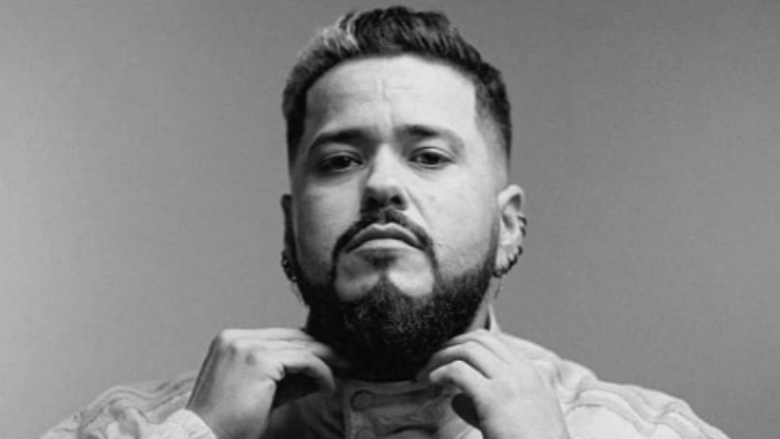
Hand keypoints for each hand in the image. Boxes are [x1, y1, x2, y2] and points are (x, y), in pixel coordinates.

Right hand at [186, 328, 346, 438]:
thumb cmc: (229, 425)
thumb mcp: (263, 394)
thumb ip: (290, 378)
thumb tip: (323, 370)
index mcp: (231, 341)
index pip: (280, 336)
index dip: (309, 346)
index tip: (333, 358)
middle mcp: (236, 338)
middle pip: (293, 336)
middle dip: (323, 349)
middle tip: (348, 361)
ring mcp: (247, 346)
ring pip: (301, 345)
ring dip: (328, 360)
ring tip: (345, 372)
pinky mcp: (260, 360)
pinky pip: (305, 360)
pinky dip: (322, 371)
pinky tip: (328, 386)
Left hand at [418, 330, 569, 438]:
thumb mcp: (522, 420)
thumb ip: (493, 405)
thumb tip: (455, 399)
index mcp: (538, 374)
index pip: (496, 343)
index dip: (467, 346)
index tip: (449, 359)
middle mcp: (526, 371)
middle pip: (480, 339)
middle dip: (452, 345)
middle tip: (433, 361)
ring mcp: (511, 381)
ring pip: (468, 349)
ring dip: (441, 358)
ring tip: (426, 374)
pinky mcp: (494, 396)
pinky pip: (458, 371)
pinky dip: (439, 374)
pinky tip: (431, 386)